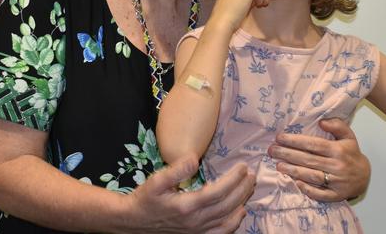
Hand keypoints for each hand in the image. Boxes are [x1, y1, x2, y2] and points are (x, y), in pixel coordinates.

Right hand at [126, 155, 254, 232]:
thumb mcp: (156, 180)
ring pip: (227, 219)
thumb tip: (194, 158)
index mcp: (187, 205)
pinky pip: (220, 233)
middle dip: (242, 189)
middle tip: (251, 175)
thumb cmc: (145, 198)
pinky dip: (233, 224)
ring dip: (241, 203)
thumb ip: (176, 169)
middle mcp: (195, 221)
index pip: (218, 191)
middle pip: (227, 205)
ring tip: (249, 188)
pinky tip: (240, 213)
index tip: (242, 167)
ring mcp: (196, 231)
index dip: (233, 179)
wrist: (133, 222)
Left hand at [267, 118, 369, 201]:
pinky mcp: (337, 195)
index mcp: (338, 150)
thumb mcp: (348, 136)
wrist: (365, 176)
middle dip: (288, 154)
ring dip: (293, 171)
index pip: (313, 144)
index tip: (280, 137)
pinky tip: (296, 183)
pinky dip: (308, 190)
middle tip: (272, 150)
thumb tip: (321, 122)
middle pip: (308, 160)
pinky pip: (321, 194)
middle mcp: (337, 166)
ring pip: (312, 176)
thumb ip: (337, 125)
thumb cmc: (351, 153)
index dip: (295, 141)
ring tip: (278, 165)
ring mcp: (337, 182)